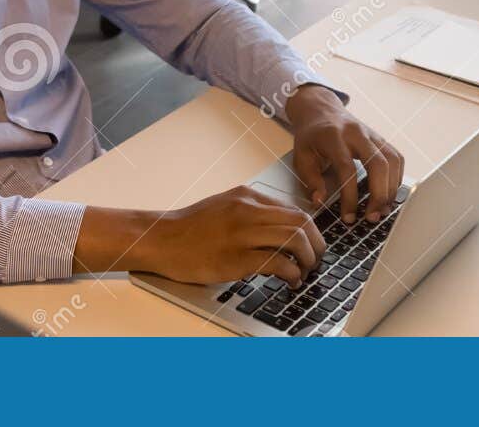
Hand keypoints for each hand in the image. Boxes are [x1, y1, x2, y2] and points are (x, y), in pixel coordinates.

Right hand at [100, 186, 325, 287]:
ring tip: (305, 273)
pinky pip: (278, 263)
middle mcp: (248, 210)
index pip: (295, 209)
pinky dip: (292, 274)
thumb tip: (283, 229)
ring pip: (295, 240)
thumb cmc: (190, 228)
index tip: (313, 246)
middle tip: (316, 261)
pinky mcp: (236, 258)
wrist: (160, 239)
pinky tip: (290, 282)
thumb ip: (253, 213)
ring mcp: (242, 233)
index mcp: (247, 196)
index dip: (312, 232)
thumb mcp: (225, 207)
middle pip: (302, 222)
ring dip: (308, 260)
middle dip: (317, 245)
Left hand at [286, 85, 404, 224]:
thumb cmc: (310, 136)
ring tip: (383, 210)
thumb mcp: (301, 156)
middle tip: (373, 217)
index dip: (350, 196)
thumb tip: (319, 201)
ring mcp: (372, 134)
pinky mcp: (381, 138)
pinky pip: (396, 158)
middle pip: (378, 163)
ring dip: (391, 188)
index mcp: (333, 137)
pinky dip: (396, 178)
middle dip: (379, 194)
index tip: (348, 217)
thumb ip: (310, 180)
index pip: (347, 168)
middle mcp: (356, 133)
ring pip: (392, 160)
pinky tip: (389, 193)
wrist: (321, 109)